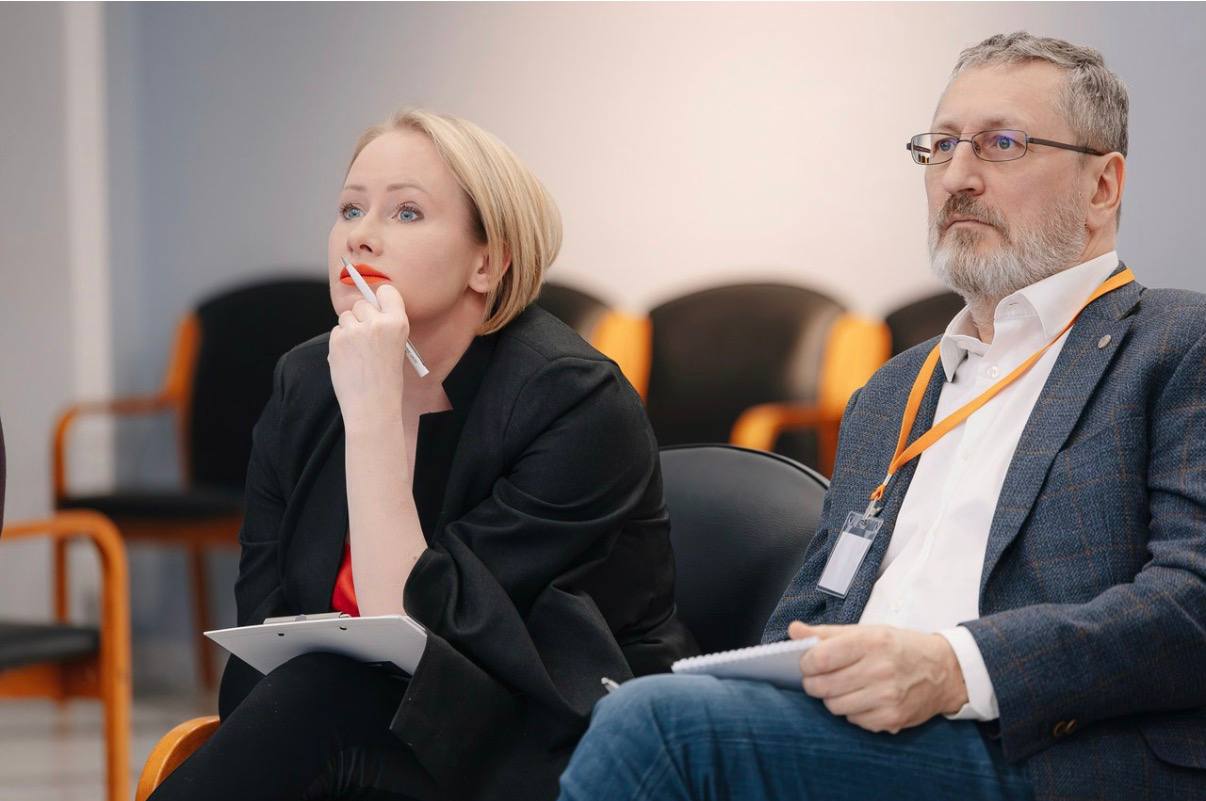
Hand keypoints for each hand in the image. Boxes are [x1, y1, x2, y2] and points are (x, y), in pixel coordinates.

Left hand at [328, 284, 409, 429]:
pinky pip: (336, 331)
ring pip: (346, 317)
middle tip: (366, 338)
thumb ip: (384, 326)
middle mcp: (377, 323)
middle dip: (361, 316)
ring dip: (349, 329)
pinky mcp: (337, 340)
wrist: (372, 405)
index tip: (378, 305)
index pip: (387, 291)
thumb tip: (365, 309)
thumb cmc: (387, 380)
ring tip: (358, 352)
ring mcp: (355, 331)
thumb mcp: (397, 347)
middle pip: (362, 303)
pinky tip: (349, 359)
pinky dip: (340, 342)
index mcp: (398, 323)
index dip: (381, 298)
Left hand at [789, 620, 967, 733]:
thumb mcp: (866, 631)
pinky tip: (864, 699)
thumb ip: (826, 632)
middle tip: (821, 677)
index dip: (805, 663)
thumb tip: (794, 630)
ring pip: (834, 706)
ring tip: (844, 687)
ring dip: (833, 698)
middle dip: (814, 683)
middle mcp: (879, 670)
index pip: (820, 658)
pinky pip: (853, 721)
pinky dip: (852, 712)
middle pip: (822, 686)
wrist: (944, 671)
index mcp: (870, 642)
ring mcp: (887, 697)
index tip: (807, 663)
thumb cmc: (898, 647)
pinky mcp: (892, 718)